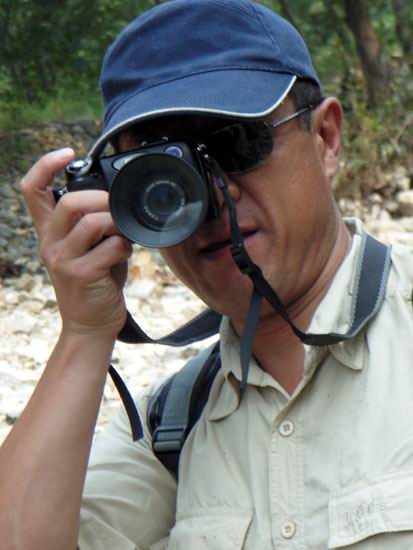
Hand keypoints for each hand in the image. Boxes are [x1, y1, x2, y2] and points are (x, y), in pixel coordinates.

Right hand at [21, 148, 132, 337]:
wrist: (91, 324)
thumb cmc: (96, 282)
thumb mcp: (88, 249)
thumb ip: (95, 224)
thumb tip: (118, 201)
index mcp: (50, 232)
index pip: (31, 190)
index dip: (45, 166)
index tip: (66, 152)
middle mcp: (50, 243)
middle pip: (69, 201)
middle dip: (101, 199)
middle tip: (117, 209)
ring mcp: (62, 259)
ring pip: (92, 222)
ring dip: (117, 225)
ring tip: (123, 236)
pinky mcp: (80, 274)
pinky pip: (110, 247)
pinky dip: (124, 248)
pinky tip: (123, 257)